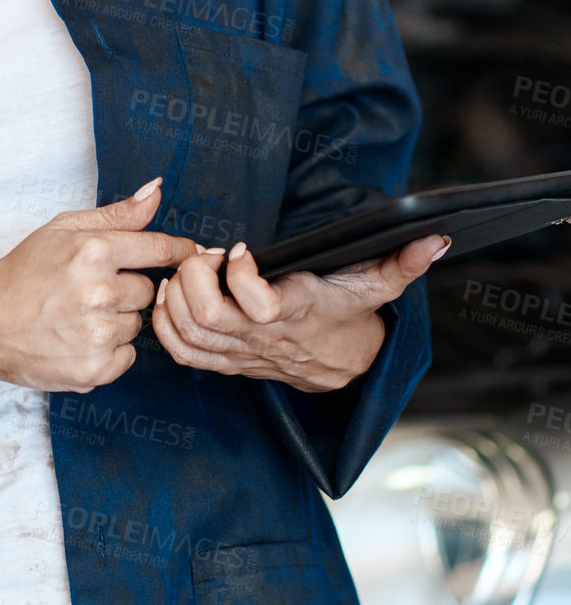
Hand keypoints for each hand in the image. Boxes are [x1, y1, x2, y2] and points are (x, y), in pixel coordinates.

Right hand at [0, 178, 203, 393]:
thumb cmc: (24, 271)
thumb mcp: (63, 228)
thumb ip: (116, 214)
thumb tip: (156, 189)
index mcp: (93, 251)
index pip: (160, 249)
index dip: (179, 252)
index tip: (190, 255)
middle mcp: (99, 292)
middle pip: (147, 290)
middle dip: (126, 288)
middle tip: (92, 290)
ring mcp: (97, 335)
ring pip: (137, 324)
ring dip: (117, 320)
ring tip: (80, 316)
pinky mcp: (94, 370)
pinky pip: (127, 356)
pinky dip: (109, 351)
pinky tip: (80, 339)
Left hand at [150, 232, 450, 391]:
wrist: (342, 367)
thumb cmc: (351, 312)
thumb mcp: (379, 283)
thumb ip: (404, 260)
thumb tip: (438, 237)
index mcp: (299, 312)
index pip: (261, 306)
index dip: (241, 275)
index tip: (241, 248)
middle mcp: (264, 338)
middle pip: (210, 316)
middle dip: (194, 276)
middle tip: (204, 255)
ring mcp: (240, 353)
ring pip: (189, 332)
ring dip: (176, 295)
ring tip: (188, 268)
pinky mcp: (224, 362)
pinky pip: (180, 352)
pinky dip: (165, 323)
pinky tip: (171, 294)